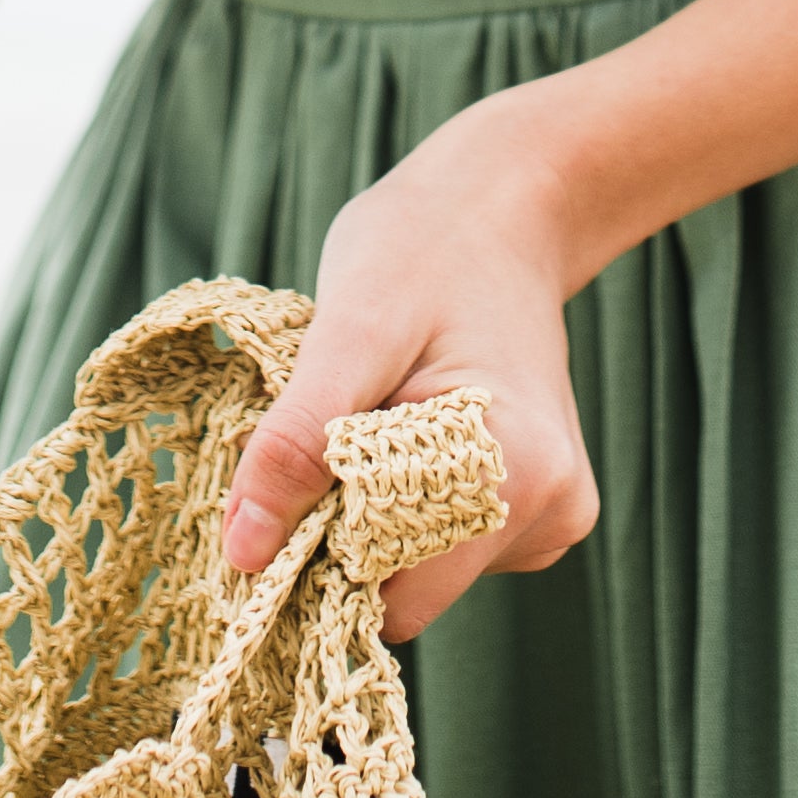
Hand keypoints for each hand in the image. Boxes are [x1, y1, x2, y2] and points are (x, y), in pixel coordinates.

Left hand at [217, 99, 601, 646]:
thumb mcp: (348, 331)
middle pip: (409, 587)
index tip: (286, 480)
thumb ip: (297, 441)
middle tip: (334, 422)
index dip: (320, 550)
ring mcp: (554, 512)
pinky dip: (402, 499)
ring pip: (421, 569)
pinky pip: (444, 544)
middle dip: (345, 528)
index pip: (395, 590)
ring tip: (379, 408)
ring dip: (371, 510)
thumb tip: (244, 555)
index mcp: (520, 470)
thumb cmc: (423, 249)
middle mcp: (553, 507)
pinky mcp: (539, 507)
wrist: (503, 208)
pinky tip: (408, 422)